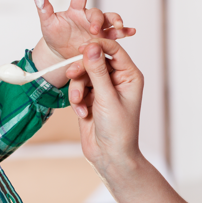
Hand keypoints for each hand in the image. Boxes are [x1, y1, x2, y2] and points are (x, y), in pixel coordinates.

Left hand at [34, 0, 134, 60]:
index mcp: (75, 11)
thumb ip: (43, 8)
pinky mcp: (103, 39)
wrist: (60, 53)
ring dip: (116, 23)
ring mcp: (97, 28)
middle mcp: (88, 17)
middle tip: (94, 30)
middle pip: (98, 13)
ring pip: (110, 21)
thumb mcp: (46, 23)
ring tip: (121, 27)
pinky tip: (131, 32)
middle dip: (97, 20)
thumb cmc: (54, 35)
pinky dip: (124, 32)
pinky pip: (116, 34)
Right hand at [65, 40, 144, 171]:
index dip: (97, 46)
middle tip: (72, 74)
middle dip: (82, 70)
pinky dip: (76, 99)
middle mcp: (117, 79)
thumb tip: (91, 47)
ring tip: (78, 104)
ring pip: (82, 74)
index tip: (81, 48)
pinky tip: (81, 113)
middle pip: (94, 60)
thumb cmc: (118, 129)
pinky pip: (77, 88)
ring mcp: (103, 88)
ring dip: (77, 88)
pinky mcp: (90, 98)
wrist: (109, 156)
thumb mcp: (106, 98)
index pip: (114, 50)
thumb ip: (97, 71)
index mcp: (130, 75)